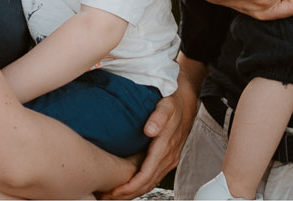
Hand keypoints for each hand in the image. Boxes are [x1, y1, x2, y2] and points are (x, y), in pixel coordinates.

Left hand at [97, 78, 197, 199]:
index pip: (146, 175)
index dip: (129, 186)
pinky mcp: (168, 159)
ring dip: (132, 193)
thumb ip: (158, 117)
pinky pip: (154, 178)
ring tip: (112, 195)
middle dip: (126, 194)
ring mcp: (169, 160)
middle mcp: (169, 157)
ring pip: (150, 184)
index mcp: (165, 147)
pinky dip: (140, 186)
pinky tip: (128, 187)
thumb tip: (149, 130)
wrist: (186, 102)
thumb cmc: (173, 103)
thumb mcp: (166, 105)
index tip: (113, 191)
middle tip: (106, 197)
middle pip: (147, 184)